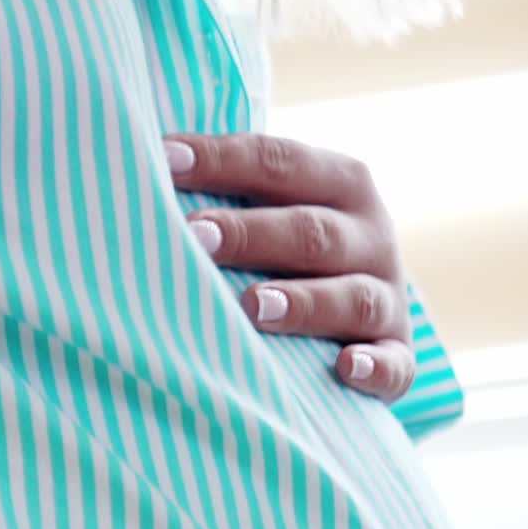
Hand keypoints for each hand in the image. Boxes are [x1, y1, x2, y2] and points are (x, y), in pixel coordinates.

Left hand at [165, 133, 414, 404]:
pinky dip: (373, 368)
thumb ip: (224, 194)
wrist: (365, 316)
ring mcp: (388, 300)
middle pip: (311, 231)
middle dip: (251, 234)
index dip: (222, 160)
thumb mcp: (270, 210)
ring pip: (353, 298)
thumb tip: (128, 170)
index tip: (163, 160)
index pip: (278, 162)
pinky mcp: (399, 358)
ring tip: (253, 307)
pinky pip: (393, 366)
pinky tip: (345, 368)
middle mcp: (372, 238)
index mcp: (340, 184)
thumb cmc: (284, 253)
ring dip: (304, 302)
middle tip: (195, 237)